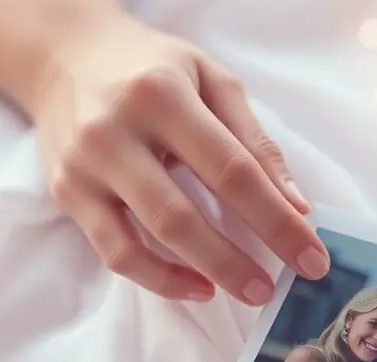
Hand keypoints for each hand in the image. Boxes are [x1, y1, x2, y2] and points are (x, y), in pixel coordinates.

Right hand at [31, 12, 328, 302]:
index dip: (275, 220)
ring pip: (145, 239)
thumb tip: (295, 205)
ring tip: (242, 290)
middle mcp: (114, 130)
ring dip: (200, 274)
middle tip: (274, 289)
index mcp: (161, 94)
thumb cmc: (151, 69)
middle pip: (182, 215)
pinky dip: (158, 278)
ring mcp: (85, 166)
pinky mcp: (67, 193)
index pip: (231, 170)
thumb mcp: (211, 80)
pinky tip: (195, 285)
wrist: (65, 56)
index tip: (311, 257)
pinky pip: (114, 251)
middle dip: (236, 261)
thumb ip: (254, 140)